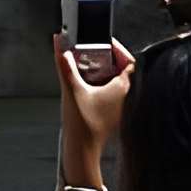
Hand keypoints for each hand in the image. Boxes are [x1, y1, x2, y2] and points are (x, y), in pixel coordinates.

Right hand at [52, 34, 132, 182]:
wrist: (84, 149)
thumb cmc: (83, 123)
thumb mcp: (71, 89)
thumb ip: (64, 64)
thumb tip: (60, 43)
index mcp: (124, 89)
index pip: (131, 62)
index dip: (119, 50)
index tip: (106, 42)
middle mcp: (127, 97)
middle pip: (125, 70)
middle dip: (110, 58)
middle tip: (94, 51)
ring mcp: (122, 106)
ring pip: (120, 81)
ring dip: (106, 71)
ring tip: (89, 65)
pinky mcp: (115, 112)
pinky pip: (115, 92)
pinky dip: (105, 83)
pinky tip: (89, 85)